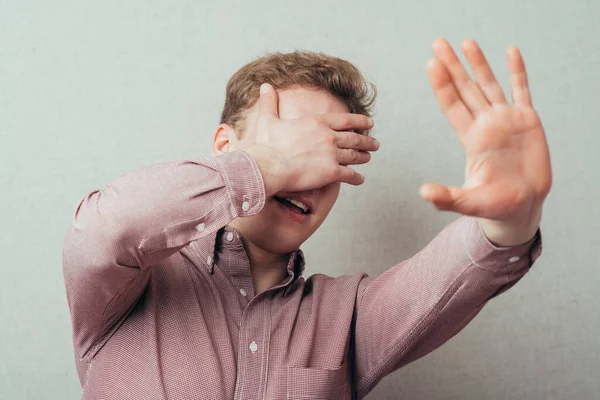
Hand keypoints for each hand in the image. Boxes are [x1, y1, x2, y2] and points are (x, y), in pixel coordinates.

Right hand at [245, 83, 378, 196]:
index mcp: (317, 122)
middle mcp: (328, 136)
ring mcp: (331, 154)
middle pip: (354, 137)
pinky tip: (360, 180)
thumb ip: (269, 103)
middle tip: (375, 143)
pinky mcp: (330, 172)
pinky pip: (349, 175)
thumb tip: (264, 86)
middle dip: (366, 140)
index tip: (369, 123)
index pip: (345, 120)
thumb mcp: (267, 120)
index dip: (360, 121)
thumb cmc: (266, 145)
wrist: (268, 167)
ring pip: (354, 155)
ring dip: (363, 156)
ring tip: (368, 157)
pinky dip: (356, 178)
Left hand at [420, 38, 551, 241]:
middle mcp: (485, 125)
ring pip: (490, 85)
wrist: (521, 207)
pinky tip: (510, 52)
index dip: (442, 85)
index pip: (452, 106)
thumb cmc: (493, 205)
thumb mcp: (469, 202)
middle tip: (437, 43)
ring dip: (479, 64)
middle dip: (452, 66)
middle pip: (466, 89)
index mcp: (471, 139)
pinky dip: (517, 72)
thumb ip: (447, 198)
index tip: (431, 64)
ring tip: (466, 42)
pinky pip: (522, 91)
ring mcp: (506, 120)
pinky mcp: (528, 121)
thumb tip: (423, 194)